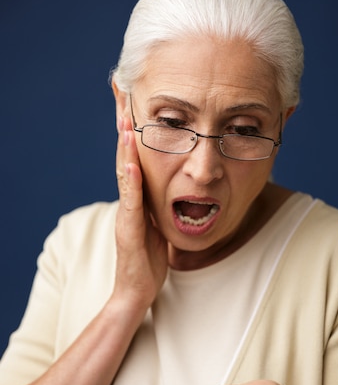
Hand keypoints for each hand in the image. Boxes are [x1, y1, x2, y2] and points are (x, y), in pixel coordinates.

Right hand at [113, 116, 167, 310]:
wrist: (137, 291)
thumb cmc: (149, 260)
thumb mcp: (158, 225)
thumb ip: (157, 204)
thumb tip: (170, 186)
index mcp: (137, 198)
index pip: (133, 156)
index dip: (131, 128)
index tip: (132, 99)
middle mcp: (128, 201)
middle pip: (125, 156)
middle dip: (122, 124)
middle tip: (120, 94)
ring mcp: (126, 215)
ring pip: (125, 174)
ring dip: (124, 147)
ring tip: (125, 119)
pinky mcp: (129, 231)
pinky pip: (131, 203)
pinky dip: (131, 182)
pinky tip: (132, 163)